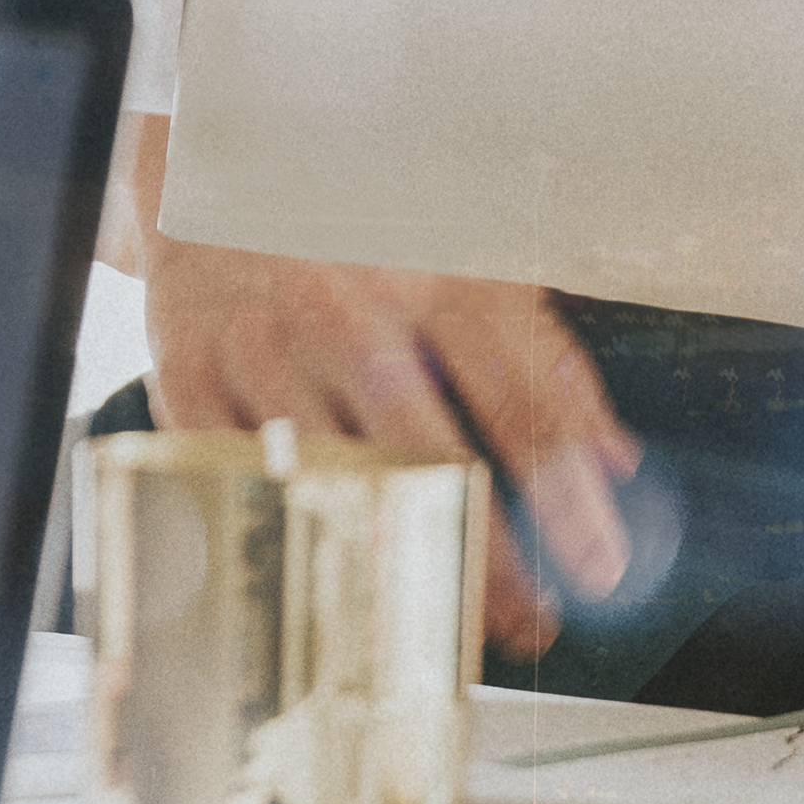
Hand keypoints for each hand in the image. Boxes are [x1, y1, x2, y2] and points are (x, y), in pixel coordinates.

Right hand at [146, 234, 640, 661]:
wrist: (213, 180)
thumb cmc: (359, 237)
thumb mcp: (465, 264)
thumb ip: (542, 357)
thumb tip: (614, 460)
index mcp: (429, 268)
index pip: (514, 390)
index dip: (561, 492)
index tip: (596, 567)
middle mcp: (344, 303)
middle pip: (425, 449)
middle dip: (486, 553)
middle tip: (527, 617)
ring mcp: (261, 343)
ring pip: (334, 480)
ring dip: (395, 565)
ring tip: (446, 623)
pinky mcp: (189, 377)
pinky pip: (244, 483)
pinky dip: (291, 541)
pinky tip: (334, 584)